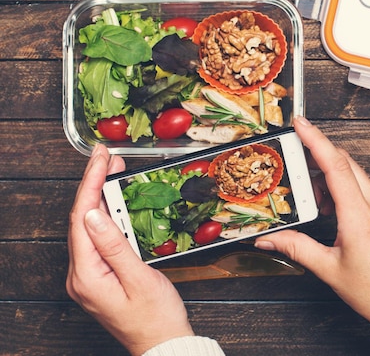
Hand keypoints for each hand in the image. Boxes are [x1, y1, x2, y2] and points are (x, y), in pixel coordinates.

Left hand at [66, 145, 193, 355]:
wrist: (163, 343)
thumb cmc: (156, 317)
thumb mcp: (140, 279)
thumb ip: (115, 245)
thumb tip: (93, 214)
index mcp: (87, 276)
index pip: (82, 219)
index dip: (90, 184)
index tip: (101, 159)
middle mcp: (80, 276)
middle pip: (80, 220)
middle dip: (93, 184)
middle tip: (106, 157)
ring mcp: (87, 277)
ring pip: (87, 227)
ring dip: (98, 197)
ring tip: (110, 171)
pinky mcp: (98, 276)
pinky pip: (96, 239)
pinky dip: (104, 215)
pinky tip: (112, 202)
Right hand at [255, 117, 369, 338]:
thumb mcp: (329, 270)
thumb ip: (297, 248)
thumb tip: (269, 238)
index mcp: (360, 216)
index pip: (335, 166)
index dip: (316, 140)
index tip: (301, 124)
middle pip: (344, 163)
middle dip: (317, 154)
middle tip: (294, 157)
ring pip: (353, 174)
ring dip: (329, 174)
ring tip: (310, 195)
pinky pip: (361, 187)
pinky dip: (341, 187)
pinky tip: (328, 207)